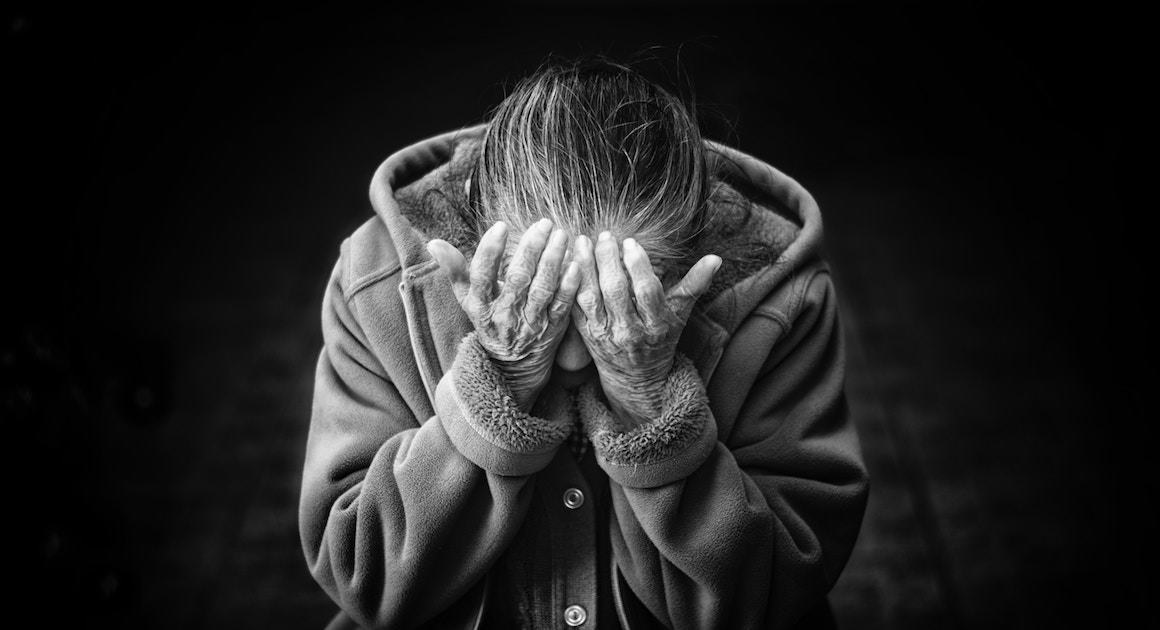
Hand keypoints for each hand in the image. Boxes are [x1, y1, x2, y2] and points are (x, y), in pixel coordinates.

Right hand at [427, 219, 579, 410]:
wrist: (512, 366)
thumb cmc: (489, 321)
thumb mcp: (468, 299)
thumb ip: (454, 270)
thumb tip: (433, 243)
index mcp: (481, 304)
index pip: (481, 275)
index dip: (490, 250)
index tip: (501, 226)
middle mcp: (504, 314)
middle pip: (517, 278)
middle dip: (531, 249)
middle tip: (543, 224)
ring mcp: (530, 323)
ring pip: (542, 290)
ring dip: (553, 261)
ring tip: (561, 236)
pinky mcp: (552, 329)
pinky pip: (562, 306)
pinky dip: (569, 286)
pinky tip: (576, 265)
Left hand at [571, 231, 720, 426]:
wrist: (636, 378)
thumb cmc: (661, 340)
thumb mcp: (680, 315)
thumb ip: (695, 285)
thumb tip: (716, 258)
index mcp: (656, 325)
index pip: (647, 291)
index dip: (638, 266)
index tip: (630, 242)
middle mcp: (629, 331)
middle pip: (616, 291)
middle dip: (608, 260)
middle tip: (605, 236)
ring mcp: (605, 334)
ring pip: (591, 297)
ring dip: (585, 267)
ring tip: (582, 242)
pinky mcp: (586, 335)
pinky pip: (575, 307)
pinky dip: (570, 284)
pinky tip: (568, 262)